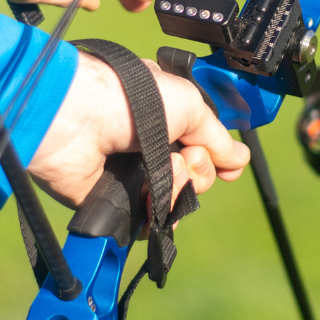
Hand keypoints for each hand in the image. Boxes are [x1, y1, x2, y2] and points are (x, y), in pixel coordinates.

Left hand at [28, 53, 250, 211]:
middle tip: (183, 154)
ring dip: (179, 186)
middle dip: (199, 168)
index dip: (216, 157)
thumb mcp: (190, 104)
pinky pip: (151, 221)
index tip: (228, 165)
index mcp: (166, 117)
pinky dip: (159, 213)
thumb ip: (216, 137)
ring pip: (177, 200)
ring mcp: (133, 177)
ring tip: (163, 168)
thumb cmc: (132, 98)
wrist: (80, 119)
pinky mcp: (116, 204)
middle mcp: (150, 147)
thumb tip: (239, 160)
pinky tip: (151, 196)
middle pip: (195, 176)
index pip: (202, 146)